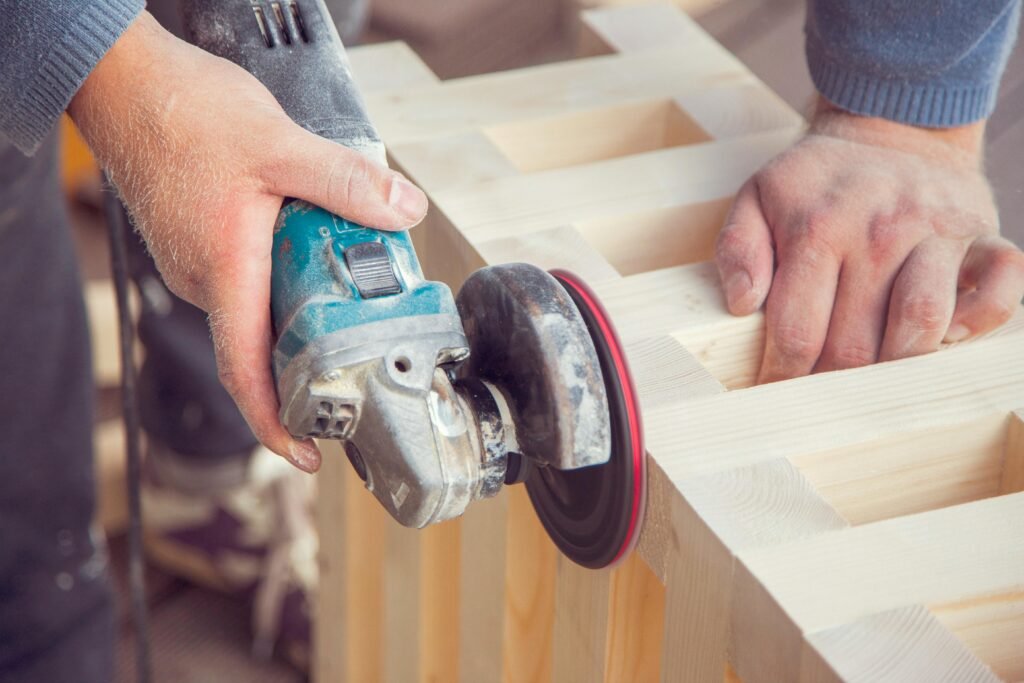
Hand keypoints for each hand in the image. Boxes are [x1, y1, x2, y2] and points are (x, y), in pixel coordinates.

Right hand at [69, 12, 427, 471]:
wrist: (127, 83)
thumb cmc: (186, 113)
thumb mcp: (280, 143)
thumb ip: (346, 182)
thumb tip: (405, 211)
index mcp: (224, 273)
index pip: (246, 371)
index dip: (275, 423)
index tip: (308, 455)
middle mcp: (205, 280)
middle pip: (263, 343)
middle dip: (313, 355)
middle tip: (366, 351)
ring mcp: (197, 264)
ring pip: (259, 307)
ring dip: (303, 307)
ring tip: (350, 291)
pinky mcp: (199, 244)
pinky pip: (247, 280)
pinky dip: (283, 278)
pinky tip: (313, 249)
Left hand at [716, 99, 1023, 382]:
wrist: (892, 127)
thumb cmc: (818, 181)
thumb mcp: (757, 198)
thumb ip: (739, 249)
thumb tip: (742, 303)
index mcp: (818, 228)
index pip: (798, 331)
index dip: (782, 373)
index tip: (775, 386)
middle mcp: (881, 232)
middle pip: (856, 345)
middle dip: (832, 380)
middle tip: (818, 386)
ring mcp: (937, 234)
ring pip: (923, 325)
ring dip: (896, 363)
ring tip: (872, 368)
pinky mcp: (983, 237)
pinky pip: (1001, 293)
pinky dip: (977, 323)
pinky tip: (945, 333)